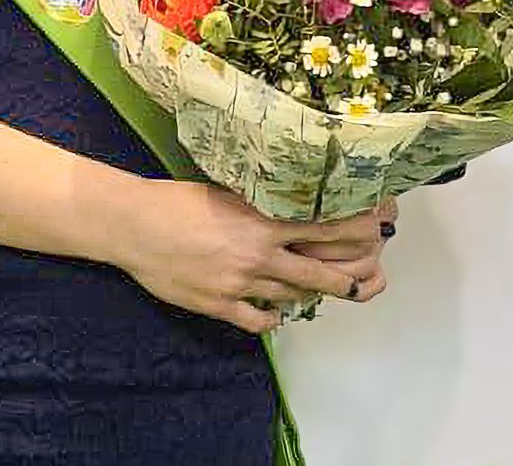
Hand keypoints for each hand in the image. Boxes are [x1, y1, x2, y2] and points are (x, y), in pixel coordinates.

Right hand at [103, 180, 390, 333]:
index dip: (354, 231)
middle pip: (318, 274)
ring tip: (318, 288)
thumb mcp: (225, 193)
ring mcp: (240, 285)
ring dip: (308, 294)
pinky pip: (258, 320)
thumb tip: (286, 207)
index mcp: (262, 223)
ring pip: (291, 297)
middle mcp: (259, 256)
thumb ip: (259, 206)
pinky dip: (272, 317)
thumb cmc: (177, 200)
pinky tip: (276, 312)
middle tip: (365, 280)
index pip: (323, 229)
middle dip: (347, 278)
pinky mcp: (220, 306)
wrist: (135, 226)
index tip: (376, 229)